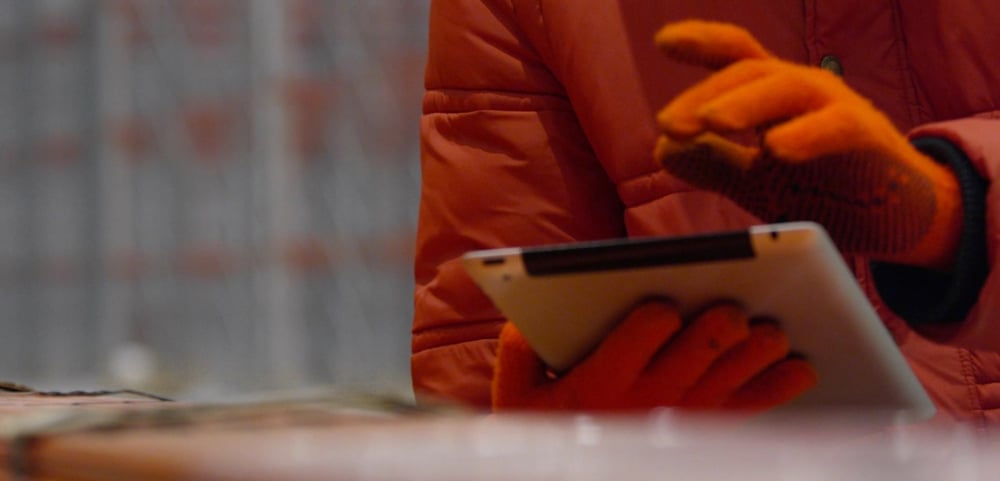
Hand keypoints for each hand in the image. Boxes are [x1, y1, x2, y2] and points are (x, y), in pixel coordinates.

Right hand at [491, 300, 816, 412]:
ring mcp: (684, 414)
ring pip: (733, 374)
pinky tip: (802, 366)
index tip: (664, 306)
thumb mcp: (516, 390)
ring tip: (775, 330)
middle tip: (734, 307)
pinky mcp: (707, 426)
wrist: (570, 470)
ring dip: (758, 350)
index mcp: (603, 380)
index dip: (657, 317)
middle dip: (720, 325)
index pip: (642, 336)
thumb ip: (519, 347)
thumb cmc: (544, 424)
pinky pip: (751, 405)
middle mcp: (650, 398)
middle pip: (700, 350)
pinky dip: (779, 386)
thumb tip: (531, 311)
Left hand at [652, 20, 961, 269]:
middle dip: (702, 97)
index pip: (734, 56)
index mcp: (772, 96)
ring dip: (744, 104)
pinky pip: (835, 127)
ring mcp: (835, 107)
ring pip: (786, 89)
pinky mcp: (866, 136)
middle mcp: (801, 90)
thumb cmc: (826, 189)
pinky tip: (777, 149)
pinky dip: (805, 135)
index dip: (700, 42)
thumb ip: (713, 163)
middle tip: (666, 124)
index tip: (663, 40)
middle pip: (747, 73)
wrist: (897, 218)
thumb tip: (662, 149)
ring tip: (711, 122)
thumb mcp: (756, 181)